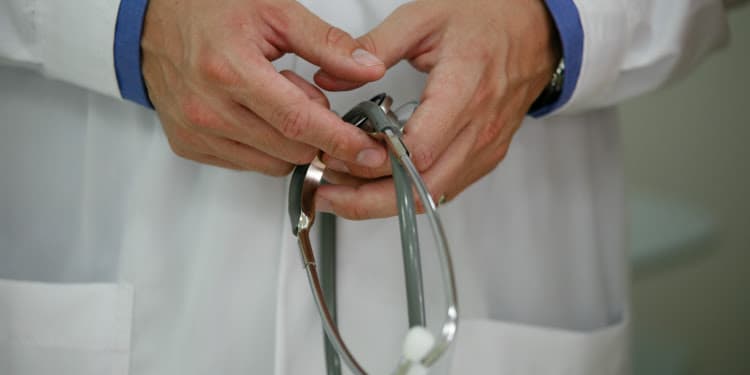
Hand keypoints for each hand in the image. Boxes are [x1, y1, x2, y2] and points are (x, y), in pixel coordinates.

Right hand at [141, 0, 388, 173]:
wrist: (154, 21)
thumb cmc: (209, 9)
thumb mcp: (275, 12)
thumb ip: (327, 44)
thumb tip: (368, 69)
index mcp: (230, 71)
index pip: (299, 121)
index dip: (341, 140)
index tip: (369, 152)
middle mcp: (208, 108)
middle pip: (291, 148)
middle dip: (320, 135)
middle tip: (316, 101)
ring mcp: (195, 132)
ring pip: (273, 163)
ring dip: (292, 141)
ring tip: (277, 98)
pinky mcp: (189, 146)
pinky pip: (248, 163)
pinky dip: (267, 146)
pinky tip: (258, 114)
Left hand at [314, 0, 560, 217]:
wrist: (535, 30)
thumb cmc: (487, 19)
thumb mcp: (423, 19)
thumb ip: (373, 46)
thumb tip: (330, 75)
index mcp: (464, 90)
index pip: (419, 149)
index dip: (375, 161)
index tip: (339, 154)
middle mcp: (479, 128)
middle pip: (421, 188)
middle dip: (367, 200)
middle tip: (326, 193)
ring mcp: (484, 148)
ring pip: (430, 197)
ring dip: (383, 201)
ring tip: (342, 191)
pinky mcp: (485, 157)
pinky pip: (443, 190)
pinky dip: (407, 194)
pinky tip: (378, 184)